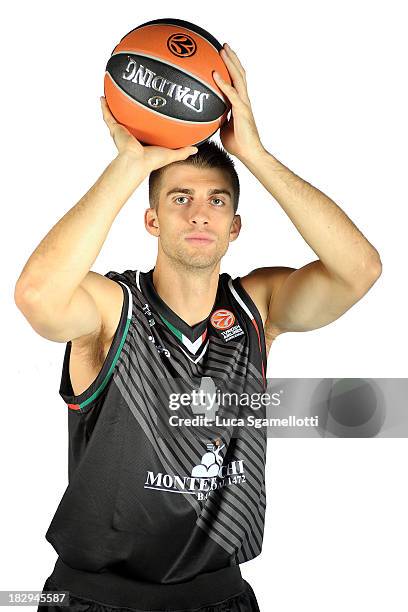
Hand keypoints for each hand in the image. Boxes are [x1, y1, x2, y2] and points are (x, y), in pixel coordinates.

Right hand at [100, 96, 197, 171]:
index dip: (146, 119)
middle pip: (131, 118)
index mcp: (143, 139)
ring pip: (118, 115)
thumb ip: (183, 151)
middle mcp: (132, 134)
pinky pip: (108, 115)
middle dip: (130, 110)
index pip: (145, 127)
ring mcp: (122, 131)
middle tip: (133, 97)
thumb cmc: (152, 160)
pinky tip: (102, 97)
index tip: (150, 110)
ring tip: (115, 92)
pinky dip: (104, 107)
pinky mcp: (115, 129)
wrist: (137, 162)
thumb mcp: (171, 154)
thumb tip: (196, 149)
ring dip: (116, 105)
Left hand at [213, 44, 265, 161]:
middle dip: (232, 58)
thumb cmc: (237, 143)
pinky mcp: (242, 111)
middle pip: (239, 73)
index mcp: (240, 103)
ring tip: (222, 50)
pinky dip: (223, 83)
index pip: (237, 80)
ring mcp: (244, 104)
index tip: (223, 56)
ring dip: (230, 63)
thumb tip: (207, 115)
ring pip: (238, 78)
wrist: (249, 153)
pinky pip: (231, 94)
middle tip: (223, 45)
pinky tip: (215, 75)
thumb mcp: (223, 127)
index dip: (231, 67)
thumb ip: (218, 118)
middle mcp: (244, 100)